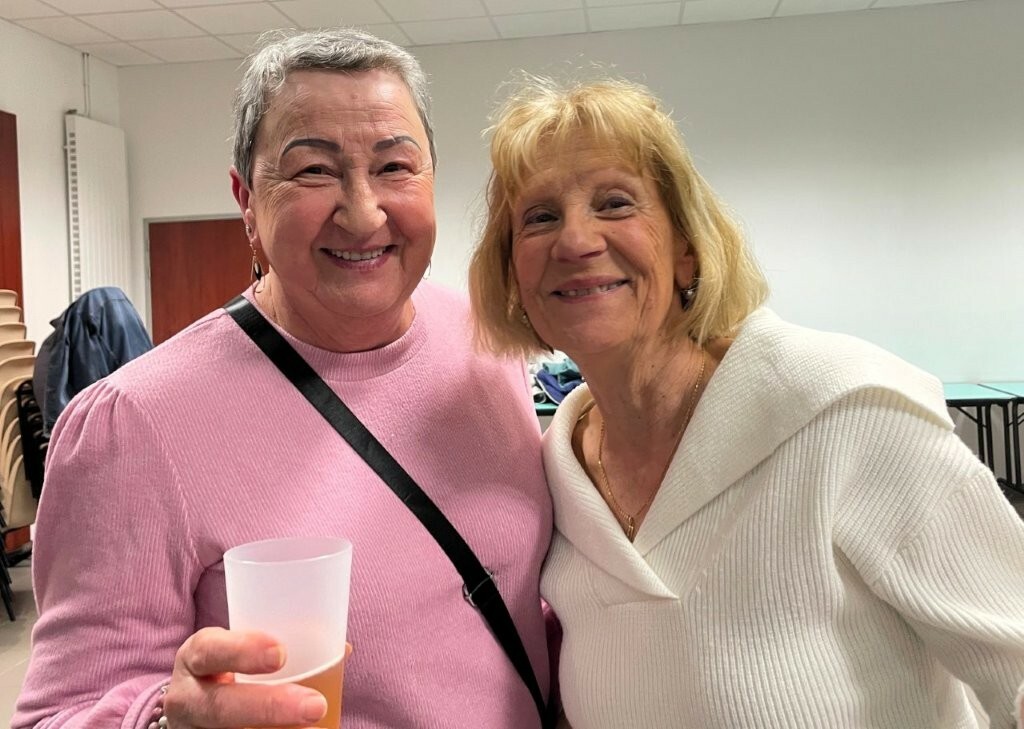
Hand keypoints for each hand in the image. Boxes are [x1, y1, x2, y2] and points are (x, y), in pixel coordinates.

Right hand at [164, 627, 327, 727]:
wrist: (191, 707)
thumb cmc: (227, 669)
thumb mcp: (238, 652)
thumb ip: (278, 649)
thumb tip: (342, 648)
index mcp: (197, 657)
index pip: (210, 650)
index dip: (242, 650)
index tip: (280, 653)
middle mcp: (187, 697)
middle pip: (221, 707)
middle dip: (270, 707)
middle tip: (315, 706)